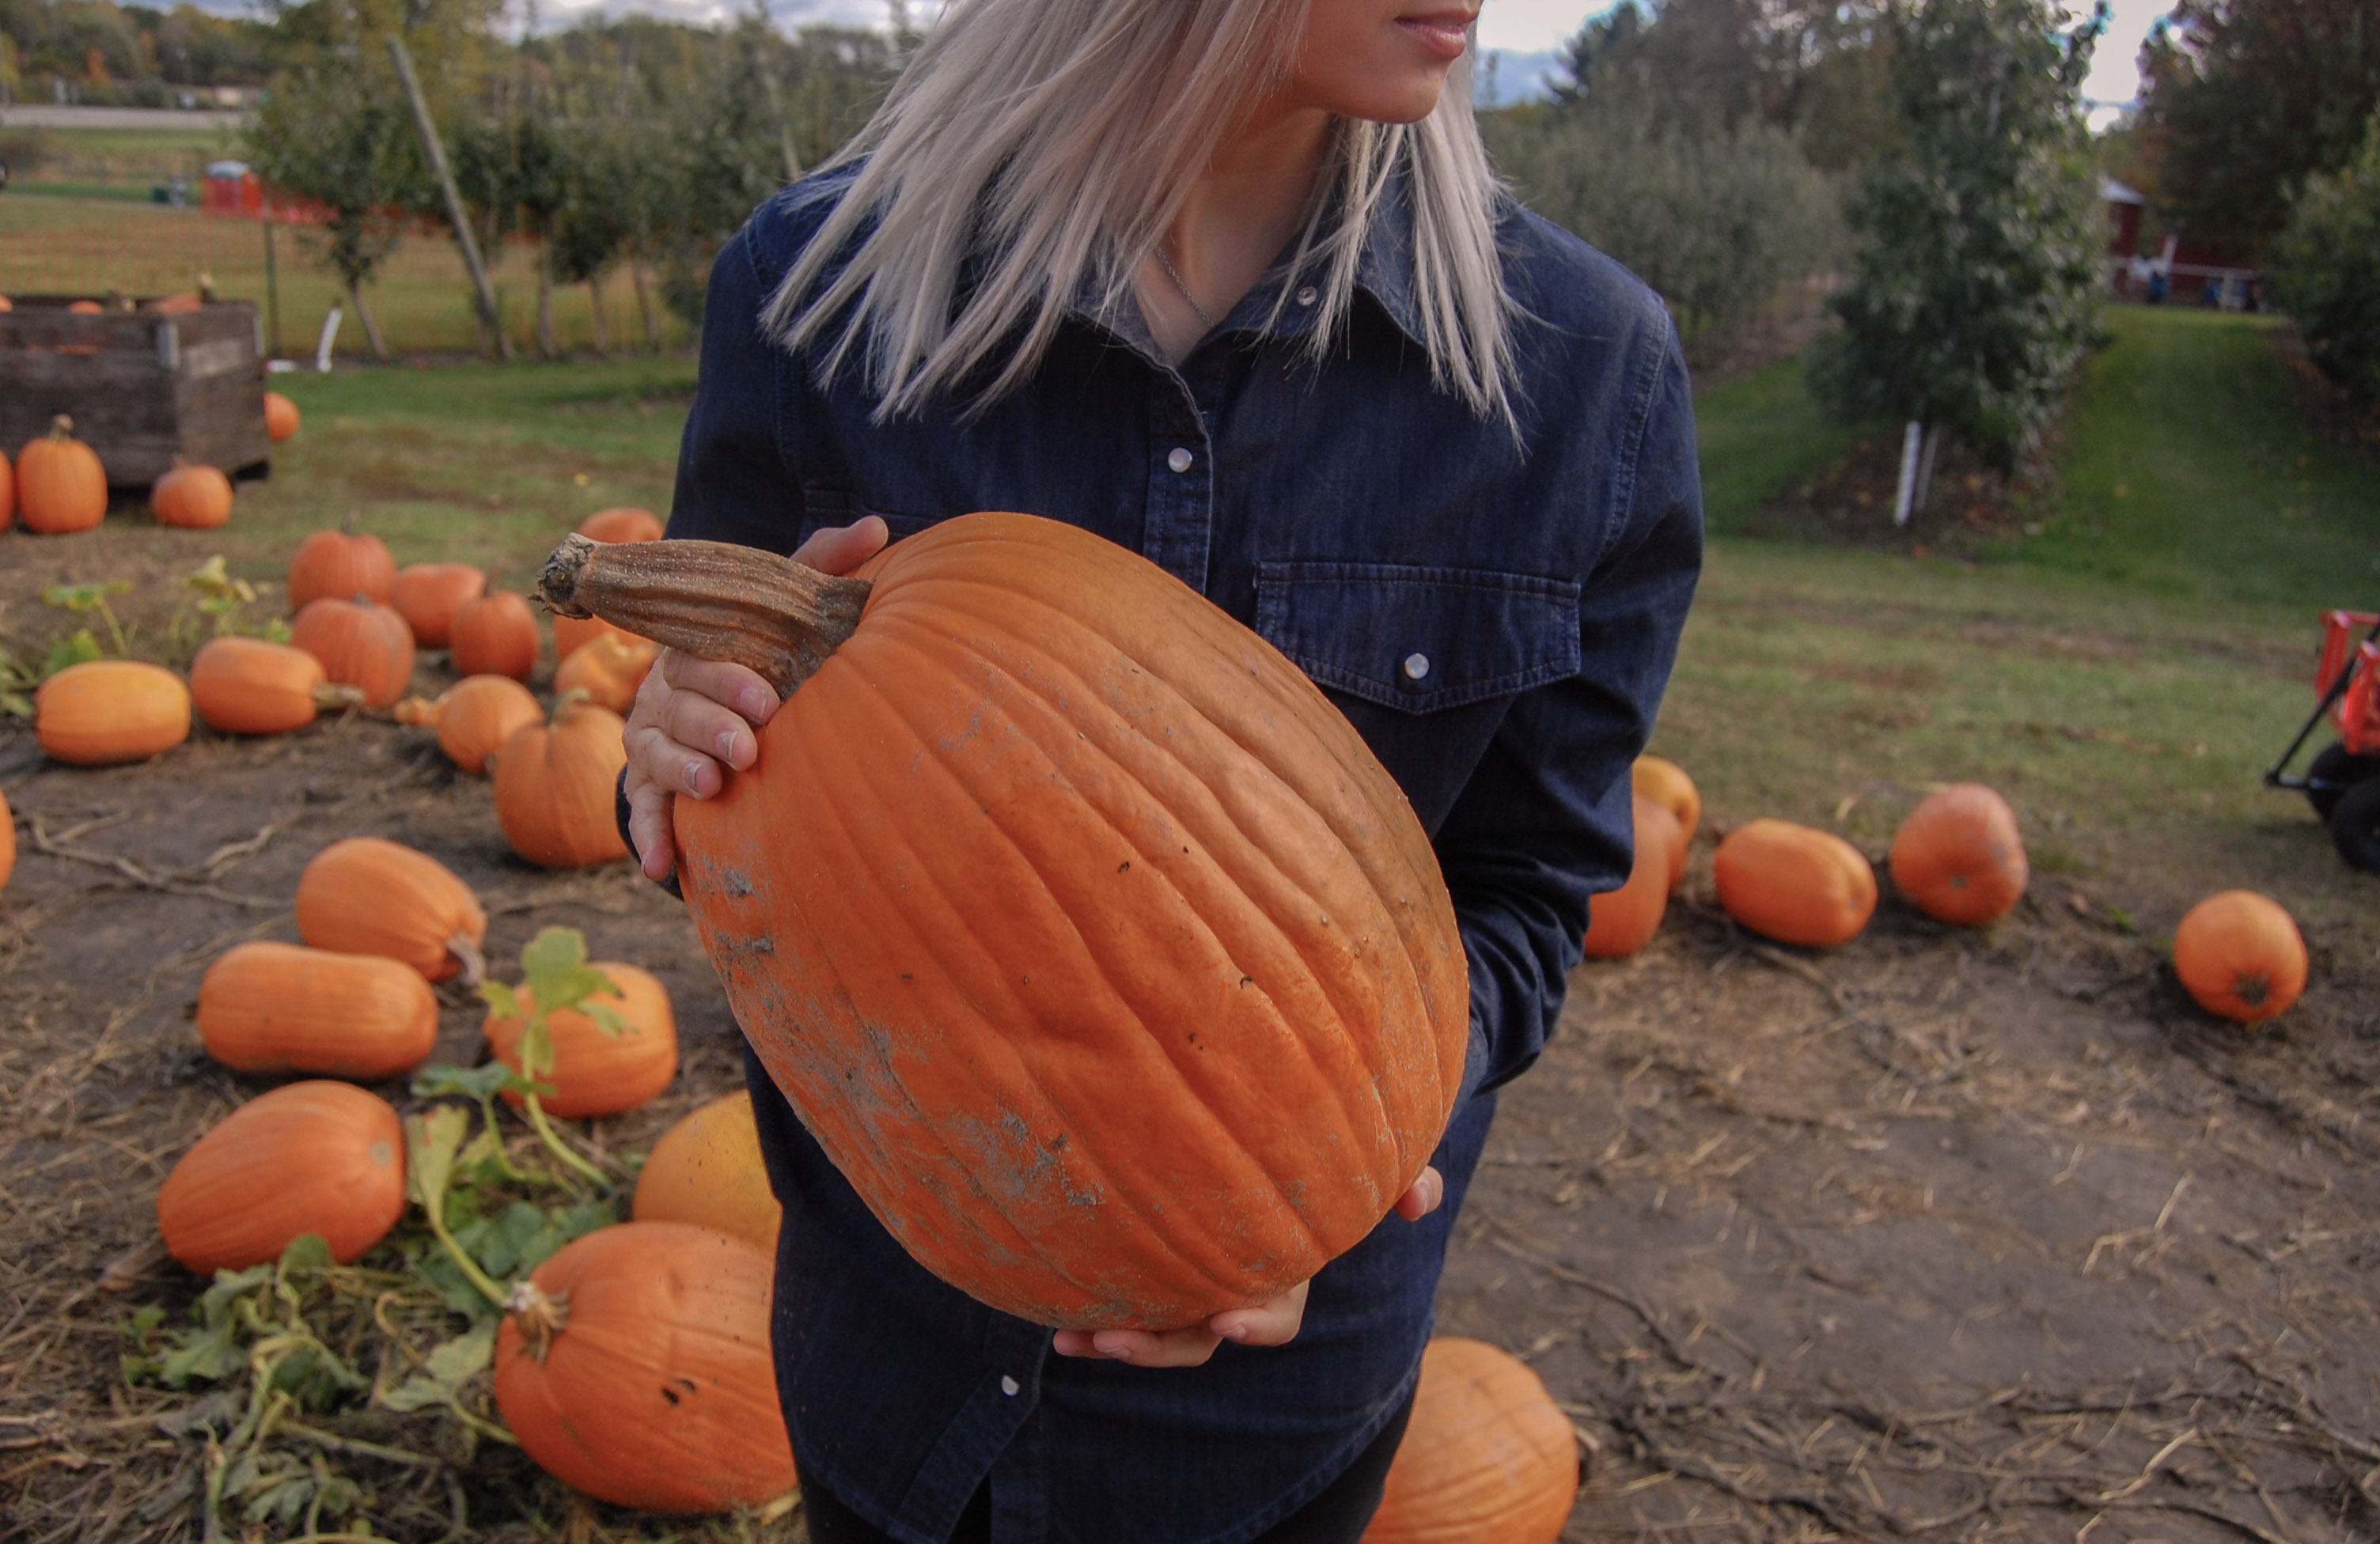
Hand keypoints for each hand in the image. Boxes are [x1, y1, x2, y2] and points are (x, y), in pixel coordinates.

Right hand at [622, 516, 888, 883]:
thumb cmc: (765, 651)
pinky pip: (641, 810)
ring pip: (654, 753)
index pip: (703, 657)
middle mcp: (666, 690)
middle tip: (747, 749)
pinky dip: (648, 836)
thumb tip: (877, 525)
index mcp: (698, 648)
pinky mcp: (647, 785)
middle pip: (678, 705)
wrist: (725, 704)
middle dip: (710, 725)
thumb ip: (823, 567)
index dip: (730, 678)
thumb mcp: (787, 608)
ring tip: (714, 788)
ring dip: (681, 771)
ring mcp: (652, 738)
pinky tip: (662, 867)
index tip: (770, 699)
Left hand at [1050, 1165, 1443, 1368]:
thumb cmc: (1322, 1135)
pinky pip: (1124, 1296)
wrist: (1263, 1110)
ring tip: (1077, 1335)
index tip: (1225, 1319)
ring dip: (1119, 1338)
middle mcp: (1237, 1282)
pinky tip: (1052, 1318)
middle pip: (1202, 1334)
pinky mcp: (1152, 1261)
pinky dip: (1091, 1312)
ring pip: (1159, 1327)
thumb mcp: (1366, 1150)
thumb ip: (1400, 1169)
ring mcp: (1194, 1275)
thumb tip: (1422, 1203)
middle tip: (1118, 1337)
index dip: (1255, 1324)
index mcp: (1284, 1267)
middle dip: (1161, 1345)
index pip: (1276, 1313)